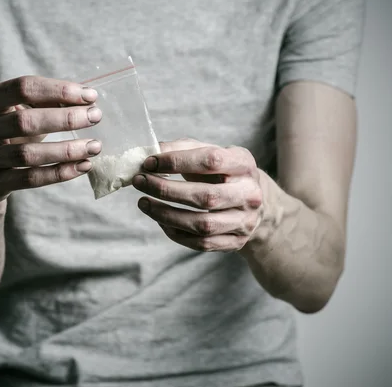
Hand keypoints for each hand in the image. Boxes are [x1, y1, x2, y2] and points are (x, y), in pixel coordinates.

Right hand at [0, 76, 102, 202]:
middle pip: (25, 122)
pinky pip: (30, 179)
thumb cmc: (8, 132)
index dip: (59, 90)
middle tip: (95, 117)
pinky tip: (83, 166)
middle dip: (65, 119)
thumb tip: (87, 98)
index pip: (24, 88)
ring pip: (28, 154)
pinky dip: (59, 173)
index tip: (90, 96)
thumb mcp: (18, 110)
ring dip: (67, 150)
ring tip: (95, 146)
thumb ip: (47, 101)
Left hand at [132, 139, 262, 251]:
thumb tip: (148, 152)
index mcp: (244, 164)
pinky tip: (161, 221)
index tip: (149, 162)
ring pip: (202, 225)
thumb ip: (181, 149)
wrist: (251, 200)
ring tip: (143, 203)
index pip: (210, 161)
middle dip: (166, 190)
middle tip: (140, 182)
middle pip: (206, 197)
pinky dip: (176, 233)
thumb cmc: (222, 172)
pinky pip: (202, 244)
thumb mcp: (209, 152)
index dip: (176, 161)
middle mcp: (249, 194)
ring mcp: (245, 221)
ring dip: (166, 215)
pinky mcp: (237, 242)